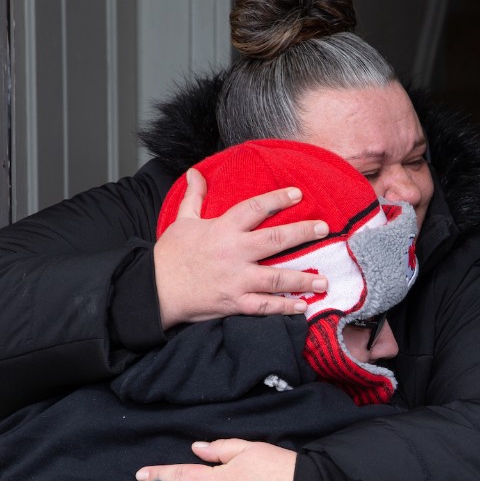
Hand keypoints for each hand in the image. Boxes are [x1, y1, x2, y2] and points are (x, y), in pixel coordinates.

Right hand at [153, 169, 330, 328]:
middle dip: (303, 232)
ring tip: (324, 279)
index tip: (298, 194)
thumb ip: (194, 197)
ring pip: (277, 277)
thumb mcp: (181, 221)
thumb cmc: (170, 256)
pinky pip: (265, 306)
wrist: (154, 290)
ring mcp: (236, 280)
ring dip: (303, 278)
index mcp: (222, 229)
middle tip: (324, 228)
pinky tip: (303, 306)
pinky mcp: (235, 303)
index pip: (255, 208)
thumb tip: (195, 173)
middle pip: (276, 239)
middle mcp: (234, 253)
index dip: (277, 199)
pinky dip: (285, 307)